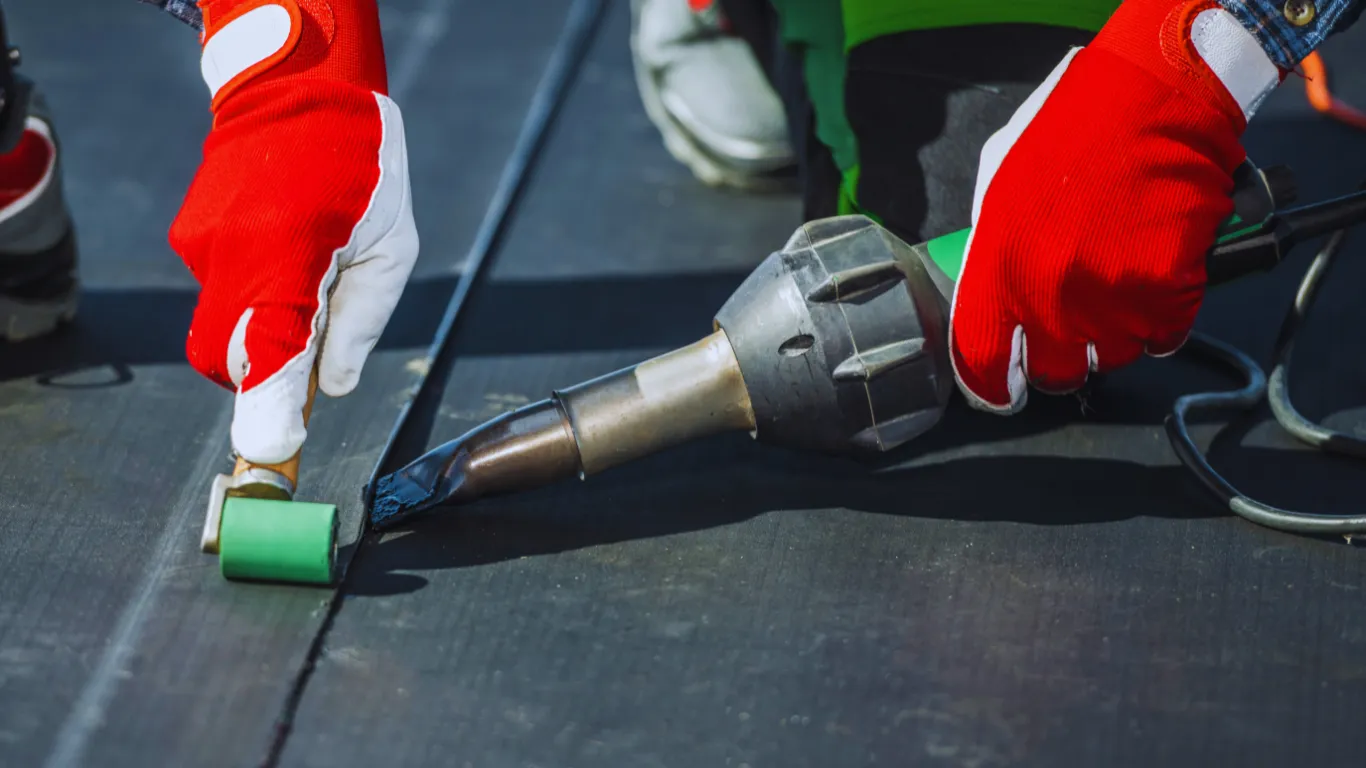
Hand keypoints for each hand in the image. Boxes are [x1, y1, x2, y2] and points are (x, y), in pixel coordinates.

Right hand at [170, 0, 417, 462]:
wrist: (298, 89)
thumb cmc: (364, 167)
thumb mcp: (392, 250)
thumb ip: (361, 324)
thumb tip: (333, 389)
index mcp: (289, 255)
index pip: (269, 352)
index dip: (269, 410)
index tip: (273, 453)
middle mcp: (231, 254)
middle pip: (230, 360)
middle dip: (265, 381)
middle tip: (310, 365)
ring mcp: (202, 246)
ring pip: (222, 330)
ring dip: (264, 334)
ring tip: (312, 281)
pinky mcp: (190, 238)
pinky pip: (220, 293)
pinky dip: (253, 297)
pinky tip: (287, 254)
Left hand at [948, 0, 1281, 412]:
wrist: (1152, 100)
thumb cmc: (1073, 132)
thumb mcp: (1000, 187)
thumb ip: (991, 251)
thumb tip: (990, 296)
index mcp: (996, 269)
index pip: (982, 363)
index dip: (994, 388)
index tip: (1005, 392)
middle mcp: (1047, 297)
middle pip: (1055, 374)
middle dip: (1062, 360)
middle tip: (1073, 328)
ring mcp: (1109, 301)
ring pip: (1111, 358)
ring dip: (1115, 334)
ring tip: (1119, 282)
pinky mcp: (1167, 296)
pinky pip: (1164, 338)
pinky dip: (1163, 319)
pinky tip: (1157, 279)